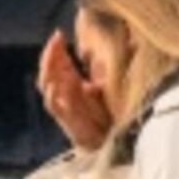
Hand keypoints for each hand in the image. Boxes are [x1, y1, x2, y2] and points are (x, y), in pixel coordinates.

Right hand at [38, 26, 118, 148]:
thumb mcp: (111, 87)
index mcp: (72, 83)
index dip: (56, 48)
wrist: (106, 143)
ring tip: (53, 53)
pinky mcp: (66, 119)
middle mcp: (64, 92)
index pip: (58, 62)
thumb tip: (132, 42)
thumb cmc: (107, 116)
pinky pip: (55, 106)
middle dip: (50, 54)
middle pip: (49, 70)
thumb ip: (115, 69)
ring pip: (47, 84)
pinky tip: (55, 86)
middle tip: (56, 39)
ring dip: (48, 68)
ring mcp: (63, 105)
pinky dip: (53, 95)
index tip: (59, 34)